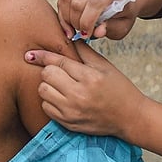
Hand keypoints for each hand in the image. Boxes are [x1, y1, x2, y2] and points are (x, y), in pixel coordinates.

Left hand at [24, 42, 145, 139]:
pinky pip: (46, 107)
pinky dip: (50, 100)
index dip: (43, 55)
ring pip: (43, 91)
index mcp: (89, 78)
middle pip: (46, 75)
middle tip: (60, 72)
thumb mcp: (105, 66)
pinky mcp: (68, 123)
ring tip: (61, 85)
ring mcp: (72, 112)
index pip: (58, 62)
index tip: (32, 54)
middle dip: (50, 71)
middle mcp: (79, 96)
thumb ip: (84, 51)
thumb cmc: (119, 89)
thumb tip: (67, 38)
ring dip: (48, 85)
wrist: (130, 118)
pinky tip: (62, 98)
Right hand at [56, 0, 139, 40]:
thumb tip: (98, 32)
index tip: (86, 34)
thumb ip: (110, 29)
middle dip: (76, 22)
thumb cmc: (120, 13)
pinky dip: (62, 12)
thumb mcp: (122, 26)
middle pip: (77, 2)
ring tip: (75, 26)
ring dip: (66, 18)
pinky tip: (69, 19)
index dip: (86, 22)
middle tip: (81, 32)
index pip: (95, 3)